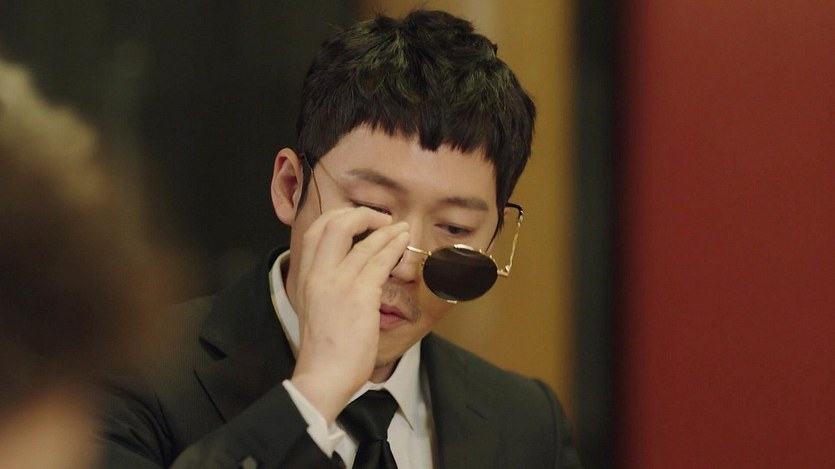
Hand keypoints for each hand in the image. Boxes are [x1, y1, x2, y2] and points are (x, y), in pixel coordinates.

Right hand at [289, 207, 408, 421]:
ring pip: (364, 243)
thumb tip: (346, 269)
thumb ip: (326, 285)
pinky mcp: (359, 296)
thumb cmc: (325, 348)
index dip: (339, 218)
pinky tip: (403, 243)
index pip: (316, 231)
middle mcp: (318, 275)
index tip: (358, 221)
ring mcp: (338, 284)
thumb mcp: (315, 308)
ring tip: (402, 228)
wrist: (324, 375)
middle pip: (334, 225)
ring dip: (387, 231)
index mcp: (305, 277)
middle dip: (361, 215)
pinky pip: (379, 261)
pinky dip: (394, 247)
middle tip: (380, 220)